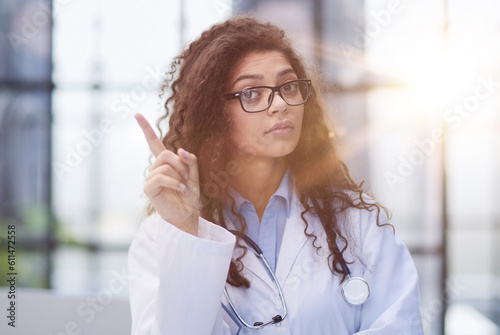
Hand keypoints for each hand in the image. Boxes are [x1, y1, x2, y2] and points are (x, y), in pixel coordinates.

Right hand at [135, 113, 199, 234]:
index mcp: (165, 163)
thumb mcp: (194, 175)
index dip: (146, 128)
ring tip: (184, 187)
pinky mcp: (149, 188)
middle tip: (187, 178)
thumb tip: (180, 149)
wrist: (187, 215)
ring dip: (179, 175)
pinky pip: (161, 177)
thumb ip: (190, 161)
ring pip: (165, 165)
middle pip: (166, 153)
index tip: (137, 114)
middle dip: (181, 164)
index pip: (153, 142)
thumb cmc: (189, 197)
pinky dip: (174, 182)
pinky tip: (181, 189)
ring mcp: (151, 178)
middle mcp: (155, 168)